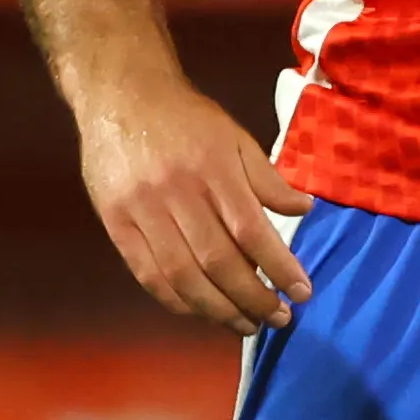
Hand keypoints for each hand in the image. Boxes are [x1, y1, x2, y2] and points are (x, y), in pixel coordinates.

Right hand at [71, 64, 311, 336]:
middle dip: (253, 298)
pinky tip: (201, 312)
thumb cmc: (185, 117)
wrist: (120, 94)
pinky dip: (177, 301)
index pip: (251, 230)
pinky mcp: (116, 223)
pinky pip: (148, 274)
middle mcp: (177, 192)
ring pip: (182, 276)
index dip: (279, 267)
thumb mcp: (234, 135)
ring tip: (245, 325)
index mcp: (213, 167)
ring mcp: (142, 210)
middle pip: (218, 261)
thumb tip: (303, 210)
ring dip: (217, 310)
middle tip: (278, 318)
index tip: (302, 292)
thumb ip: (267, 177)